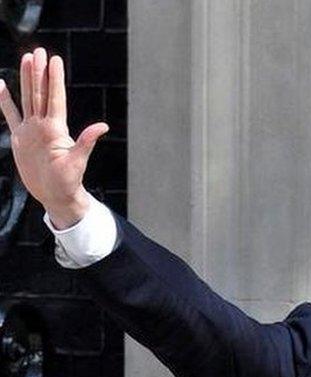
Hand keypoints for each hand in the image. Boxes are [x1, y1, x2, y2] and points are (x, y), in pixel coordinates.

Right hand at [0, 48, 108, 228]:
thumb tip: (102, 126)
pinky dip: (5, 100)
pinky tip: (1, 84)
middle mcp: (43, 125)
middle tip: (38, 50)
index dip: (55, 79)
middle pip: (40, 93)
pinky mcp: (20, 137)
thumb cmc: (68, 181)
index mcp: (56, 129)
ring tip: (27, 59)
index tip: (54, 60)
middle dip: (39, 72)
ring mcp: (31, 129)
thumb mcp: (77, 161)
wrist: (55, 194)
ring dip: (27, 79)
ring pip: (27, 98)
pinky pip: (10, 114)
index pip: (55, 98)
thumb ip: (86, 142)